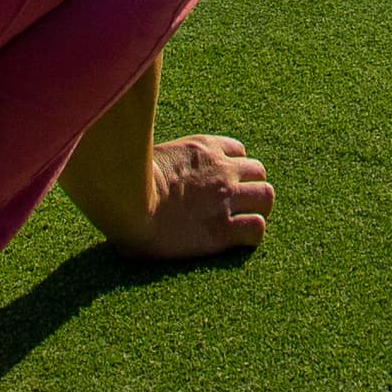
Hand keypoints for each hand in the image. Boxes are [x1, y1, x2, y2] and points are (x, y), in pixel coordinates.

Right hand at [99, 132, 276, 266]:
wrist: (127, 207)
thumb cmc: (126, 183)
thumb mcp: (151, 155)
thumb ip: (168, 160)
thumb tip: (152, 168)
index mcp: (204, 148)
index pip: (238, 151)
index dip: (233, 169)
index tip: (221, 184)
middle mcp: (222, 169)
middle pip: (259, 172)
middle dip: (250, 188)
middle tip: (234, 207)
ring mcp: (226, 198)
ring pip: (266, 197)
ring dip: (257, 209)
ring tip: (241, 224)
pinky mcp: (223, 230)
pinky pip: (256, 229)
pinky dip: (252, 236)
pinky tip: (237, 242)